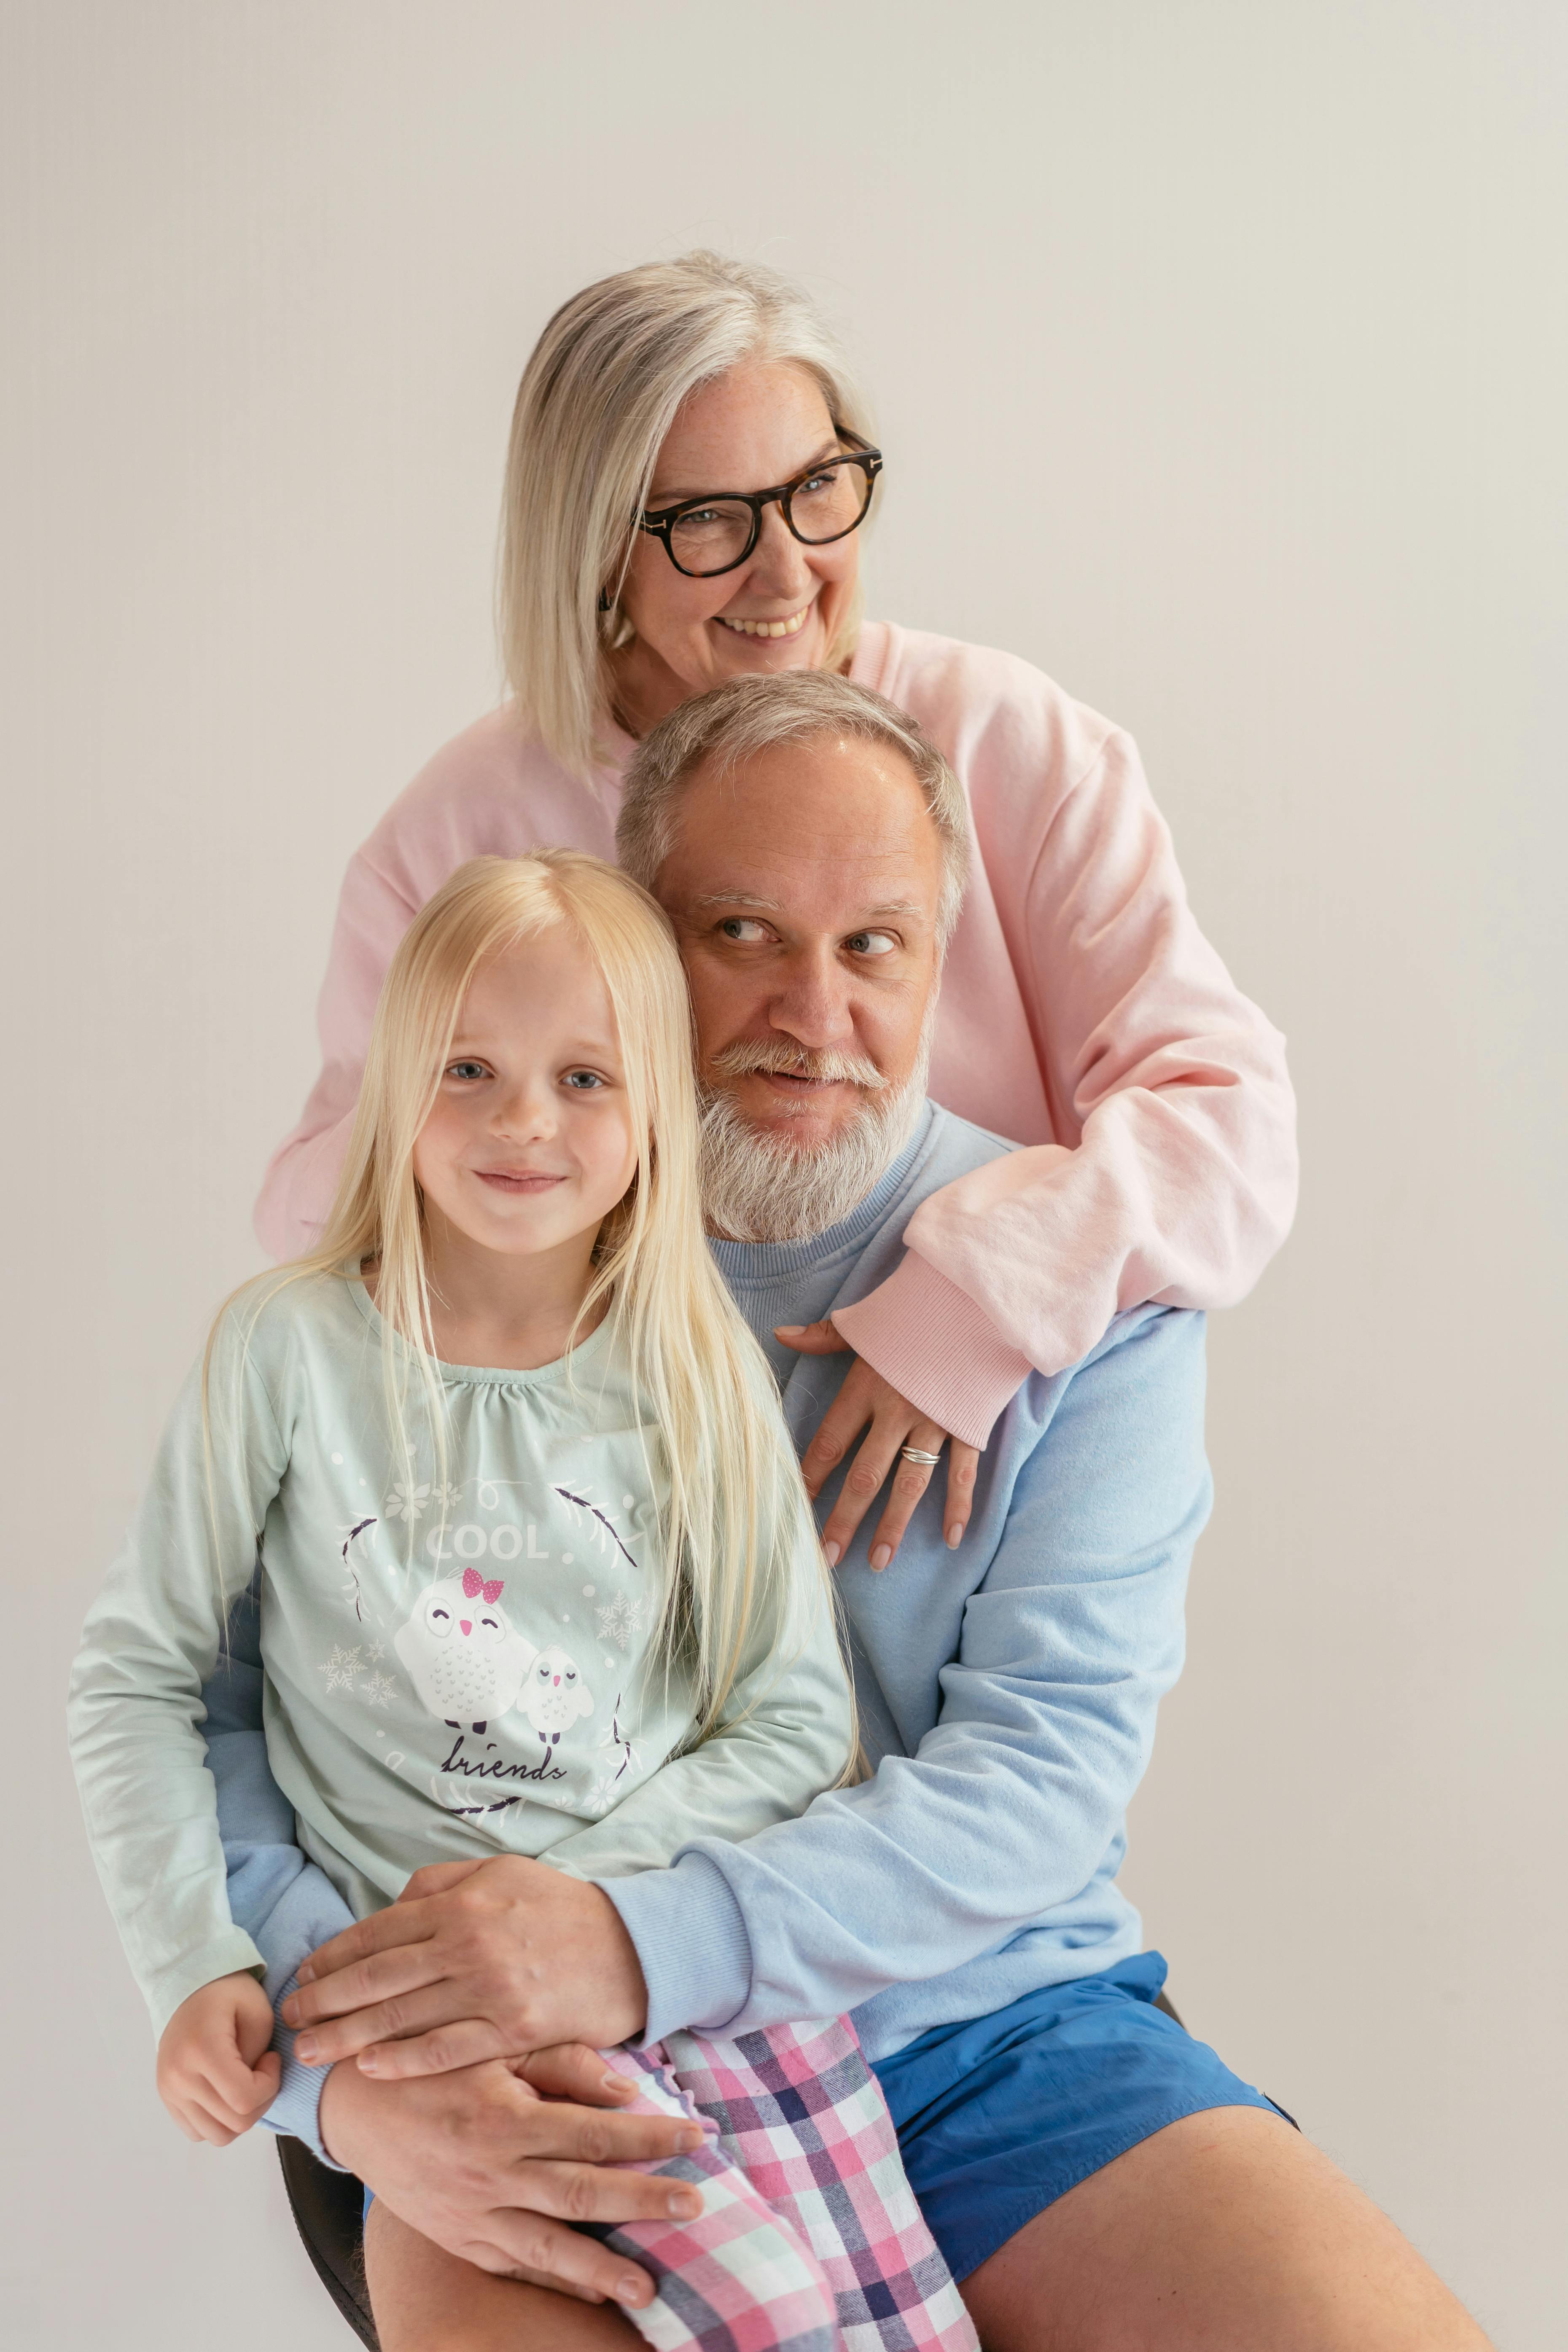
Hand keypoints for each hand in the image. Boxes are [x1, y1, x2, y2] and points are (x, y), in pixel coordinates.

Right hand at [156, 1970, 280, 2145]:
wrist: (190, 1985)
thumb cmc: (230, 1993)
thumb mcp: (259, 2012)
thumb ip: (259, 2055)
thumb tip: (253, 2091)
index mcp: (201, 2050)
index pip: (244, 2100)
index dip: (270, 2085)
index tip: (271, 2059)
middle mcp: (178, 2077)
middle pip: (233, 2124)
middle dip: (260, 2101)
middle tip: (262, 2070)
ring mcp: (169, 2092)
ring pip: (217, 2136)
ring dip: (241, 2116)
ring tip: (245, 2082)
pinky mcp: (167, 2099)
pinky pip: (198, 2132)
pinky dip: (219, 2121)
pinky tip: (227, 2091)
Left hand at [282, 1856, 645, 2075]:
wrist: (631, 1946)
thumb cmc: (560, 1908)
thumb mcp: (502, 1872)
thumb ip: (443, 1884)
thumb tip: (392, 1904)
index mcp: (462, 1903)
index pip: (379, 1931)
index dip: (333, 1955)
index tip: (302, 1972)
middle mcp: (469, 1944)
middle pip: (378, 1977)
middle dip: (325, 1999)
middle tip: (289, 2017)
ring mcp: (491, 1991)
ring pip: (402, 2017)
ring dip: (347, 2036)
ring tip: (310, 2050)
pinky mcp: (514, 2031)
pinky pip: (447, 2050)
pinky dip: (404, 2060)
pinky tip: (369, 2067)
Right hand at [319, 2045, 703, 2309]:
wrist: (353, 2105)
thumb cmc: (431, 2062)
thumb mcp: (492, 2041)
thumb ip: (562, 2062)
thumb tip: (626, 2087)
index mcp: (503, 2117)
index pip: (593, 2132)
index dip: (648, 2136)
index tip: (697, 2136)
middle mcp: (489, 2172)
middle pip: (580, 2193)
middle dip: (643, 2200)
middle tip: (697, 2205)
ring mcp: (471, 2213)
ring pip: (547, 2247)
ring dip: (602, 2267)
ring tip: (651, 2286)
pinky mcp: (456, 2238)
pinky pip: (511, 2267)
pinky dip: (553, 2282)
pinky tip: (590, 2291)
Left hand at [776, 1323, 978, 1568]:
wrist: (977, 1298)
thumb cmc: (915, 1309)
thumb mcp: (866, 1321)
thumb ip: (823, 1336)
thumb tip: (780, 1334)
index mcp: (866, 1386)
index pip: (830, 1441)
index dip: (812, 1474)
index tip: (797, 1503)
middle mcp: (897, 1411)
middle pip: (865, 1475)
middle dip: (844, 1518)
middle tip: (828, 1557)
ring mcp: (935, 1422)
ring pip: (910, 1484)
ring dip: (893, 1525)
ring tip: (877, 1561)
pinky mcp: (969, 1425)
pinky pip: (963, 1474)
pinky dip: (958, 1506)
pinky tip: (950, 1539)